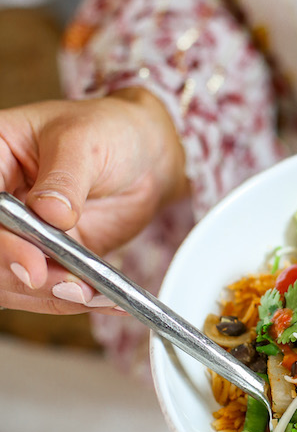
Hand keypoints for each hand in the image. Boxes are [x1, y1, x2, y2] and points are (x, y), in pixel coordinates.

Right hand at [0, 88, 187, 312]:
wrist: (146, 156)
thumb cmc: (108, 131)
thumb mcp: (85, 142)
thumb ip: (65, 179)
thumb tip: (50, 213)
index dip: (2, 243)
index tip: (33, 266)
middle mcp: (1, 202)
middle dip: (25, 278)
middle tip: (70, 286)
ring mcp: (20, 235)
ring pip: (11, 283)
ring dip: (50, 296)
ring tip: (92, 292)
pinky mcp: (47, 260)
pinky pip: (48, 291)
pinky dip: (73, 300)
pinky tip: (104, 298)